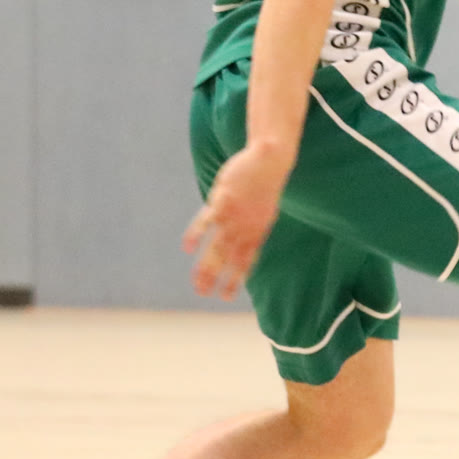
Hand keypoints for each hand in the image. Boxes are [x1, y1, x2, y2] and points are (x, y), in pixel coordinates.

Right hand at [183, 143, 293, 299]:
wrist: (270, 161)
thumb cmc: (266, 185)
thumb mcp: (265, 211)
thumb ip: (254, 227)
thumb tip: (250, 241)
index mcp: (257, 231)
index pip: (246, 261)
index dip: (236, 279)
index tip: (227, 297)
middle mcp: (246, 228)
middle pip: (228, 259)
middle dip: (216, 278)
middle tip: (204, 294)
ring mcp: (234, 215)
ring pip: (217, 246)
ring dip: (205, 266)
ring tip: (196, 282)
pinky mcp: (223, 200)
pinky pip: (206, 221)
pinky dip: (196, 234)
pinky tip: (187, 247)